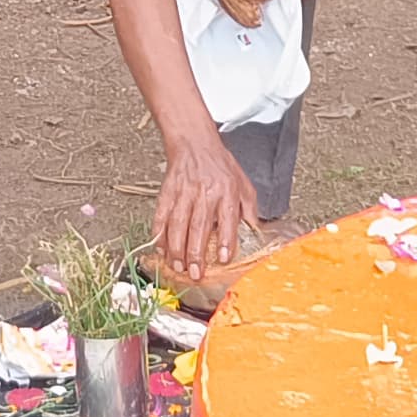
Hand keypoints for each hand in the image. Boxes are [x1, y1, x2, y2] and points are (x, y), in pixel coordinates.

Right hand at [151, 131, 256, 279]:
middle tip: (194, 273)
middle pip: (199, 226)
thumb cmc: (220, 165)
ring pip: (178, 224)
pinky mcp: (167, 192)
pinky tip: (161, 249)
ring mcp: (184, 193)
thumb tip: (256, 231)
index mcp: (226, 192)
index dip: (226, 240)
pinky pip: (161, 216)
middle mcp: (205, 193)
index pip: (227, 219)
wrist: (194, 143)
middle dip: (195, 253)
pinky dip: (159, 234)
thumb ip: (250, 208)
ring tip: (177, 266)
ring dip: (176, 248)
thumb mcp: (243, 183)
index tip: (224, 259)